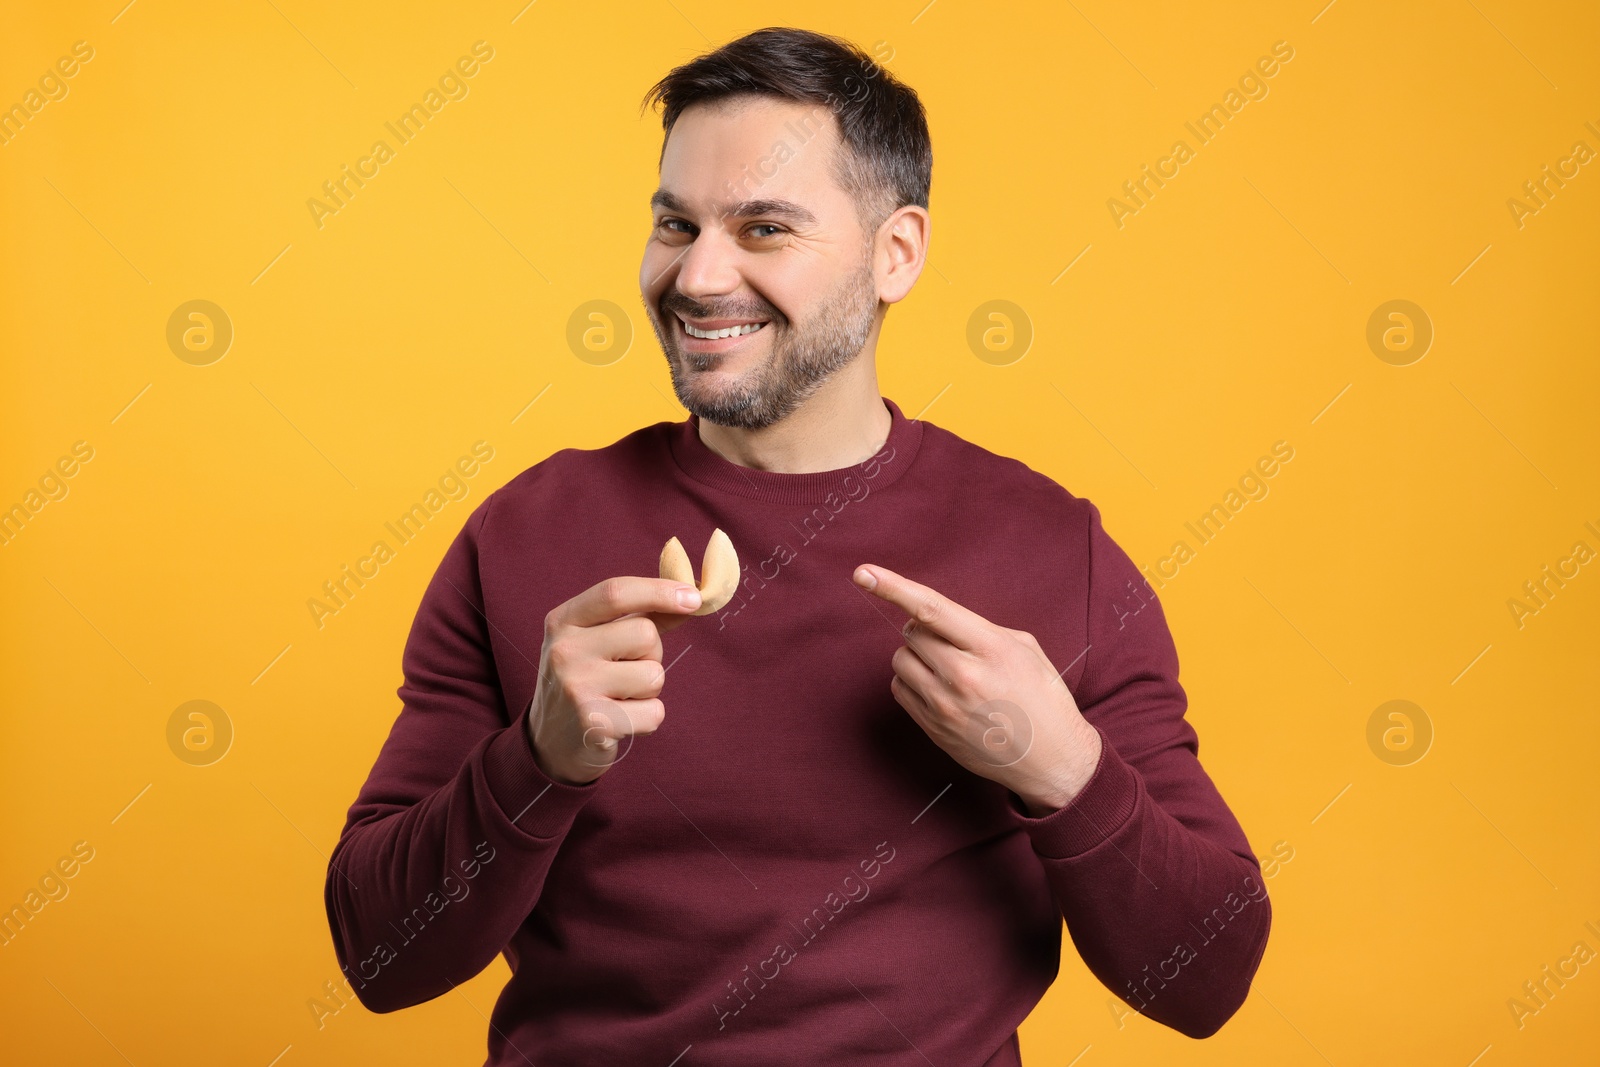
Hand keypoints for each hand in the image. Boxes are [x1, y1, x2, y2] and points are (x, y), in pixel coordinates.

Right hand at [527, 576, 703, 784]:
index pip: (615, 593)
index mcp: (563, 621)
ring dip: (648, 691)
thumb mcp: (598, 641)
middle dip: (651, 654)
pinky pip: (654, 712)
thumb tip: (688, 599)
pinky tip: (621, 721)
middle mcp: (565, 650)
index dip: (659, 591)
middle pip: (646, 634)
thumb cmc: (587, 681)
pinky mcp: (594, 723)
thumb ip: (640, 617)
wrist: (551, 743)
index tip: (694, 598)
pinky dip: (647, 719)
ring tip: (619, 698)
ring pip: (654, 675)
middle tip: (625, 672)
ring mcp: (576, 687)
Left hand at [852, 564, 1101, 814]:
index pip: (932, 609)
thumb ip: (978, 628)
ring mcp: (944, 705)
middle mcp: (963, 676)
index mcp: (991, 648)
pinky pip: (900, 688)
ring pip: (901, 659)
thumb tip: (932, 617)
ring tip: (949, 669)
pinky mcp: (933, 728)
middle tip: (952, 644)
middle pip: (912, 632)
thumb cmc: (1042, 697)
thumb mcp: (1024, 649)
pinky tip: (939, 688)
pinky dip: (912, 681)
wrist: (1052, 760)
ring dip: (917, 656)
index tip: (863, 574)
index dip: (894, 587)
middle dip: (925, 629)